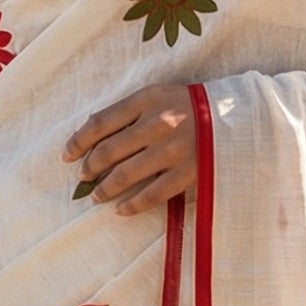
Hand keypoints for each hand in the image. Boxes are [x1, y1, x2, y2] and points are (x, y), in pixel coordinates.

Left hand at [63, 88, 196, 214]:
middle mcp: (158, 123)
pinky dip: (132, 205)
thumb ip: (129, 111)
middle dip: (90, 167)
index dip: (78, 141)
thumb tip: (91, 131)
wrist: (238, 116)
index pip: (100, 122)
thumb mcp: (159, 95)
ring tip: (96, 197)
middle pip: (109, 150)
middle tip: (83, 177)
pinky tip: (121, 210)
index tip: (67, 155)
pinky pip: (152, 194)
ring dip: (105, 189)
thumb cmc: (191, 106)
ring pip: (126, 174)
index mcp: (147, 99)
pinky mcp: (188, 173)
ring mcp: (173, 150)